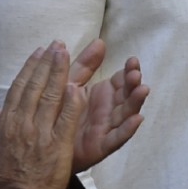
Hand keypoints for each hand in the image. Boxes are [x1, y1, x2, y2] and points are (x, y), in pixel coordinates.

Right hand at [0, 42, 88, 188]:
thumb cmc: (4, 177)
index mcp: (6, 122)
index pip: (19, 88)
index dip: (30, 68)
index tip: (38, 52)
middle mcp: (21, 123)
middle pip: (34, 86)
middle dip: (46, 63)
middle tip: (56, 45)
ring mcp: (39, 133)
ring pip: (50, 96)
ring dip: (58, 72)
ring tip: (65, 54)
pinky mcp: (57, 146)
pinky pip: (67, 119)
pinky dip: (72, 101)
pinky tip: (78, 86)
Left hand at [71, 48, 149, 172]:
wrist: (44, 147)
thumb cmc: (60, 114)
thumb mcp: (72, 85)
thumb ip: (85, 65)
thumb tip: (99, 41)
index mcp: (103, 95)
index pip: (121, 81)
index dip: (129, 70)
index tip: (132, 60)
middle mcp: (108, 110)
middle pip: (126, 96)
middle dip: (133, 83)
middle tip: (136, 73)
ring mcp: (106, 128)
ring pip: (125, 114)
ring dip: (135, 102)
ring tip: (142, 89)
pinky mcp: (100, 146)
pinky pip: (116, 138)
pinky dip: (127, 129)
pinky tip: (136, 119)